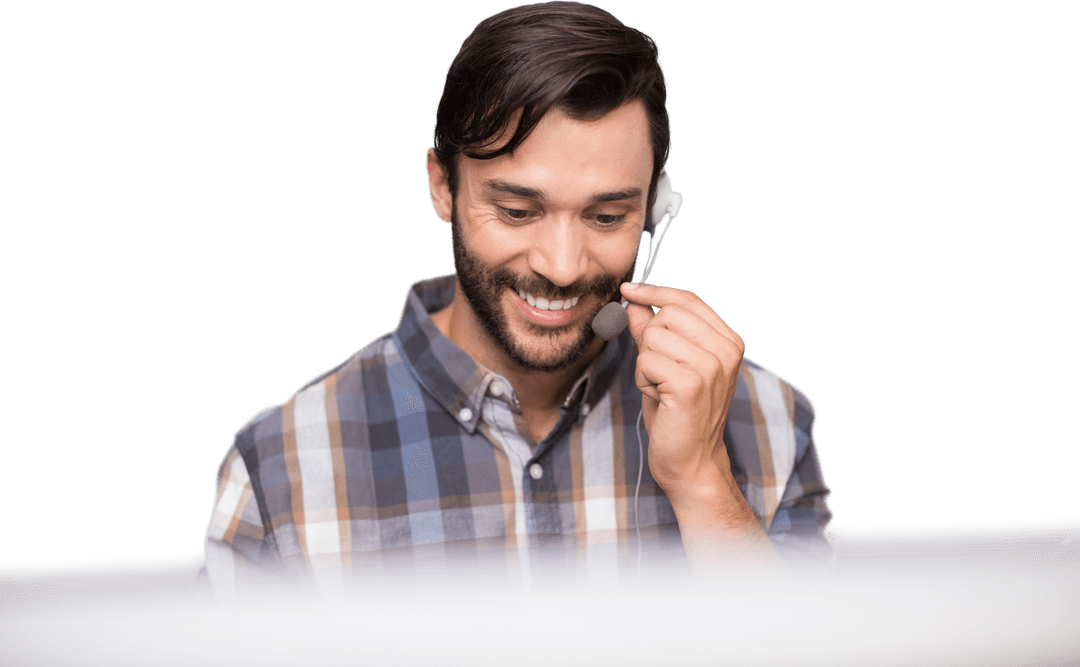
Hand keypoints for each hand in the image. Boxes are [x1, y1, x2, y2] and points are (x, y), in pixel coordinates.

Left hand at [620, 282, 746, 510]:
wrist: (691, 462)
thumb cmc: (678, 415)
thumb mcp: (666, 366)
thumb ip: (651, 333)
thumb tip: (633, 303)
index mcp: (728, 341)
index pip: (687, 300)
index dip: (654, 292)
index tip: (627, 289)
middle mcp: (725, 350)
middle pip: (665, 314)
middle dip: (649, 341)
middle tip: (660, 374)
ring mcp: (710, 366)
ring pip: (652, 337)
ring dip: (645, 365)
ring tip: (662, 389)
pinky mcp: (690, 383)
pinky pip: (646, 361)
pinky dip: (643, 380)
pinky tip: (660, 399)